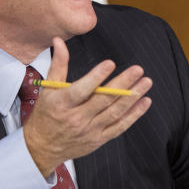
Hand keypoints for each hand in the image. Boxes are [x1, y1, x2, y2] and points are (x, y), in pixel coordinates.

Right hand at [24, 37, 152, 176]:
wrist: (42, 147)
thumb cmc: (46, 114)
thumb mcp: (48, 89)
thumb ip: (58, 64)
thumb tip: (59, 41)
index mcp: (62, 104)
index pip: (81, 89)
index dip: (96, 77)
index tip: (110, 63)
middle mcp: (77, 118)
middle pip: (103, 99)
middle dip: (123, 83)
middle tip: (138, 70)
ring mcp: (90, 130)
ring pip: (115, 112)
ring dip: (133, 97)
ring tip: (146, 82)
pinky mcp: (99, 139)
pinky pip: (120, 126)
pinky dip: (134, 114)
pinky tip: (145, 101)